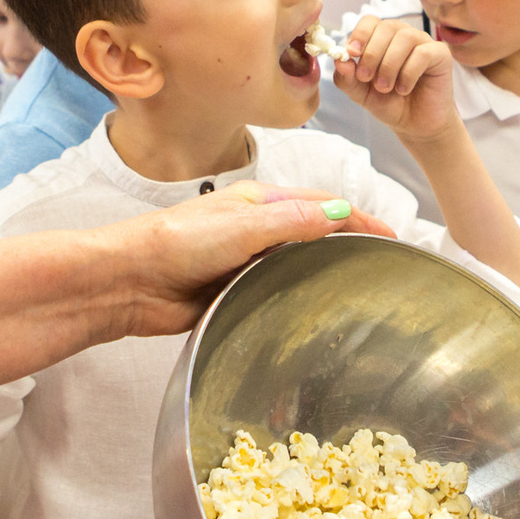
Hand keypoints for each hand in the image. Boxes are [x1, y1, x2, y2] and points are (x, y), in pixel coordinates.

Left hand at [95, 184, 394, 342]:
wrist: (127, 282)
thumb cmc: (175, 244)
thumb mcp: (240, 227)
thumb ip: (291, 221)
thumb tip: (341, 214)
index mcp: (258, 202)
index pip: (322, 204)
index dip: (359, 217)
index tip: (392, 235)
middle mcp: (254, 230)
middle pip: (313, 233)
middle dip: (350, 242)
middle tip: (385, 265)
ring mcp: (244, 263)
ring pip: (296, 265)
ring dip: (325, 272)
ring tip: (362, 291)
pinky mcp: (232, 293)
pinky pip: (275, 294)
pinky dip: (298, 299)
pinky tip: (315, 316)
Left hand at [336, 16, 456, 144]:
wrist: (415, 124)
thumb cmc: (389, 103)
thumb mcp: (360, 93)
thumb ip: (347, 78)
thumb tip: (340, 61)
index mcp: (382, 38)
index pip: (370, 21)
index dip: (360, 34)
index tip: (352, 54)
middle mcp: (403, 35)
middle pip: (387, 27)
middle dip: (372, 54)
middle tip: (366, 79)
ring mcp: (424, 43)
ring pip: (405, 38)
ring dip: (389, 64)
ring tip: (385, 87)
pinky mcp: (441, 55)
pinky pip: (423, 53)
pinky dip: (409, 72)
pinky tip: (404, 89)